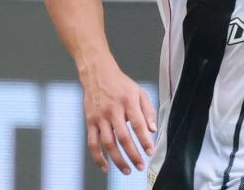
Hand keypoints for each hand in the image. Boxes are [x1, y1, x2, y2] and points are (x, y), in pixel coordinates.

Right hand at [79, 58, 156, 174]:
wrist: (97, 74)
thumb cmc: (121, 84)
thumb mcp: (139, 92)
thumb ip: (148, 111)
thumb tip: (153, 130)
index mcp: (128, 101)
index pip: (138, 124)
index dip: (145, 140)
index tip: (151, 152)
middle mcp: (113, 110)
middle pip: (123, 137)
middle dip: (133, 154)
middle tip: (140, 166)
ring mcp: (100, 117)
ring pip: (108, 143)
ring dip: (118, 159)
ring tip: (127, 170)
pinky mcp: (90, 121)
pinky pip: (93, 143)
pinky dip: (98, 157)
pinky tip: (105, 167)